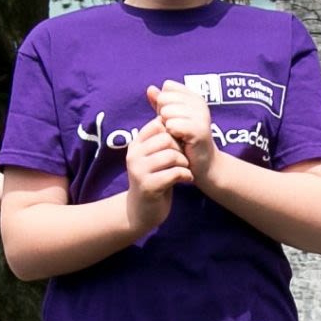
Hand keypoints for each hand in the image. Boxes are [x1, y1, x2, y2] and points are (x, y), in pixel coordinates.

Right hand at [124, 117, 190, 236]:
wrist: (142, 210)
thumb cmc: (154, 179)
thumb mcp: (153, 155)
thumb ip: (160, 137)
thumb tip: (169, 110)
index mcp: (135, 144)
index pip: (158, 124)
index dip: (174, 132)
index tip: (179, 145)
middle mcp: (134, 155)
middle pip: (166, 138)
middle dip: (181, 148)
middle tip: (184, 160)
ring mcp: (139, 171)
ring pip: (171, 155)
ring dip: (184, 163)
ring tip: (185, 169)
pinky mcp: (148, 186)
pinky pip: (174, 173)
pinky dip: (185, 176)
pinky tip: (186, 180)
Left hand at [147, 80, 214, 176]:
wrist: (202, 164)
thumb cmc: (185, 141)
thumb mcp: (170, 118)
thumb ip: (160, 103)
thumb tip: (150, 89)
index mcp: (194, 97)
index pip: (167, 87)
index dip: (164, 103)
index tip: (174, 118)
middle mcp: (200, 103)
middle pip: (164, 98)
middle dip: (163, 115)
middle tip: (175, 130)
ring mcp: (201, 115)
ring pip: (166, 112)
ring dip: (167, 126)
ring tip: (177, 136)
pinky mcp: (199, 130)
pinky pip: (172, 125)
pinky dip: (170, 135)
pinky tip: (179, 141)